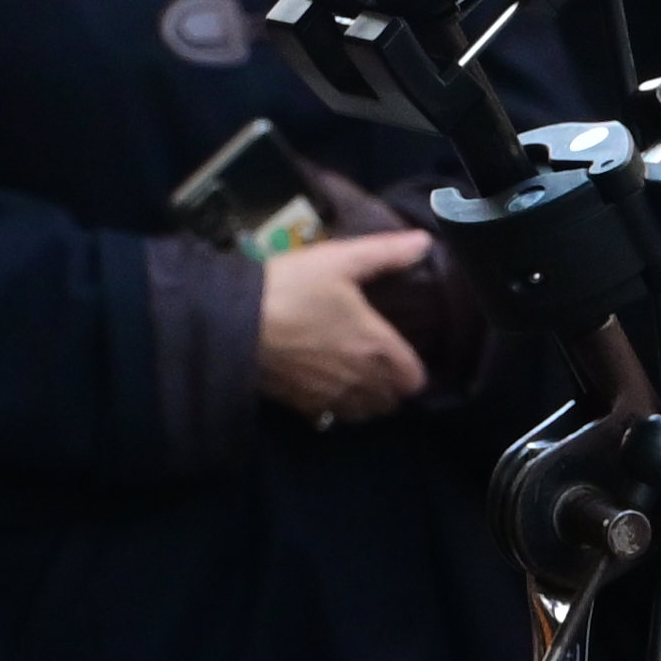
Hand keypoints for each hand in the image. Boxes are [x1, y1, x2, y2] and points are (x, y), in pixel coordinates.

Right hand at [254, 227, 438, 422]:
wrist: (235, 322)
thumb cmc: (292, 288)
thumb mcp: (340, 260)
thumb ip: (386, 253)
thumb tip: (425, 242)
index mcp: (377, 347)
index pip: (414, 379)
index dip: (414, 370)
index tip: (405, 357)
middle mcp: (360, 380)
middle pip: (392, 401)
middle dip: (392, 387)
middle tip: (382, 367)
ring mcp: (331, 398)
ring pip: (365, 413)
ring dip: (367, 401)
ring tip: (357, 380)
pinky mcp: (303, 407)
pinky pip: (333, 418)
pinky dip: (337, 408)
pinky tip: (326, 388)